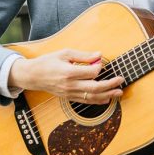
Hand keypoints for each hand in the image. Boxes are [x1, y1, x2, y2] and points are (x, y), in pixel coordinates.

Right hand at [9, 49, 124, 103]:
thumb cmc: (48, 62)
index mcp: (69, 72)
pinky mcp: (69, 98)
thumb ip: (83, 55)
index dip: (99, 67)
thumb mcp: (65, 53)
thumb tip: (99, 55)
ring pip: (92, 97)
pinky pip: (86, 101)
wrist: (33, 76)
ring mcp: (69, 93)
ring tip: (119, 92)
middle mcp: (70, 85)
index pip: (91, 73)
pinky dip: (98, 101)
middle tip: (121, 80)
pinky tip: (107, 98)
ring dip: (107, 95)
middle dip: (110, 85)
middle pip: (95, 88)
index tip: (101, 63)